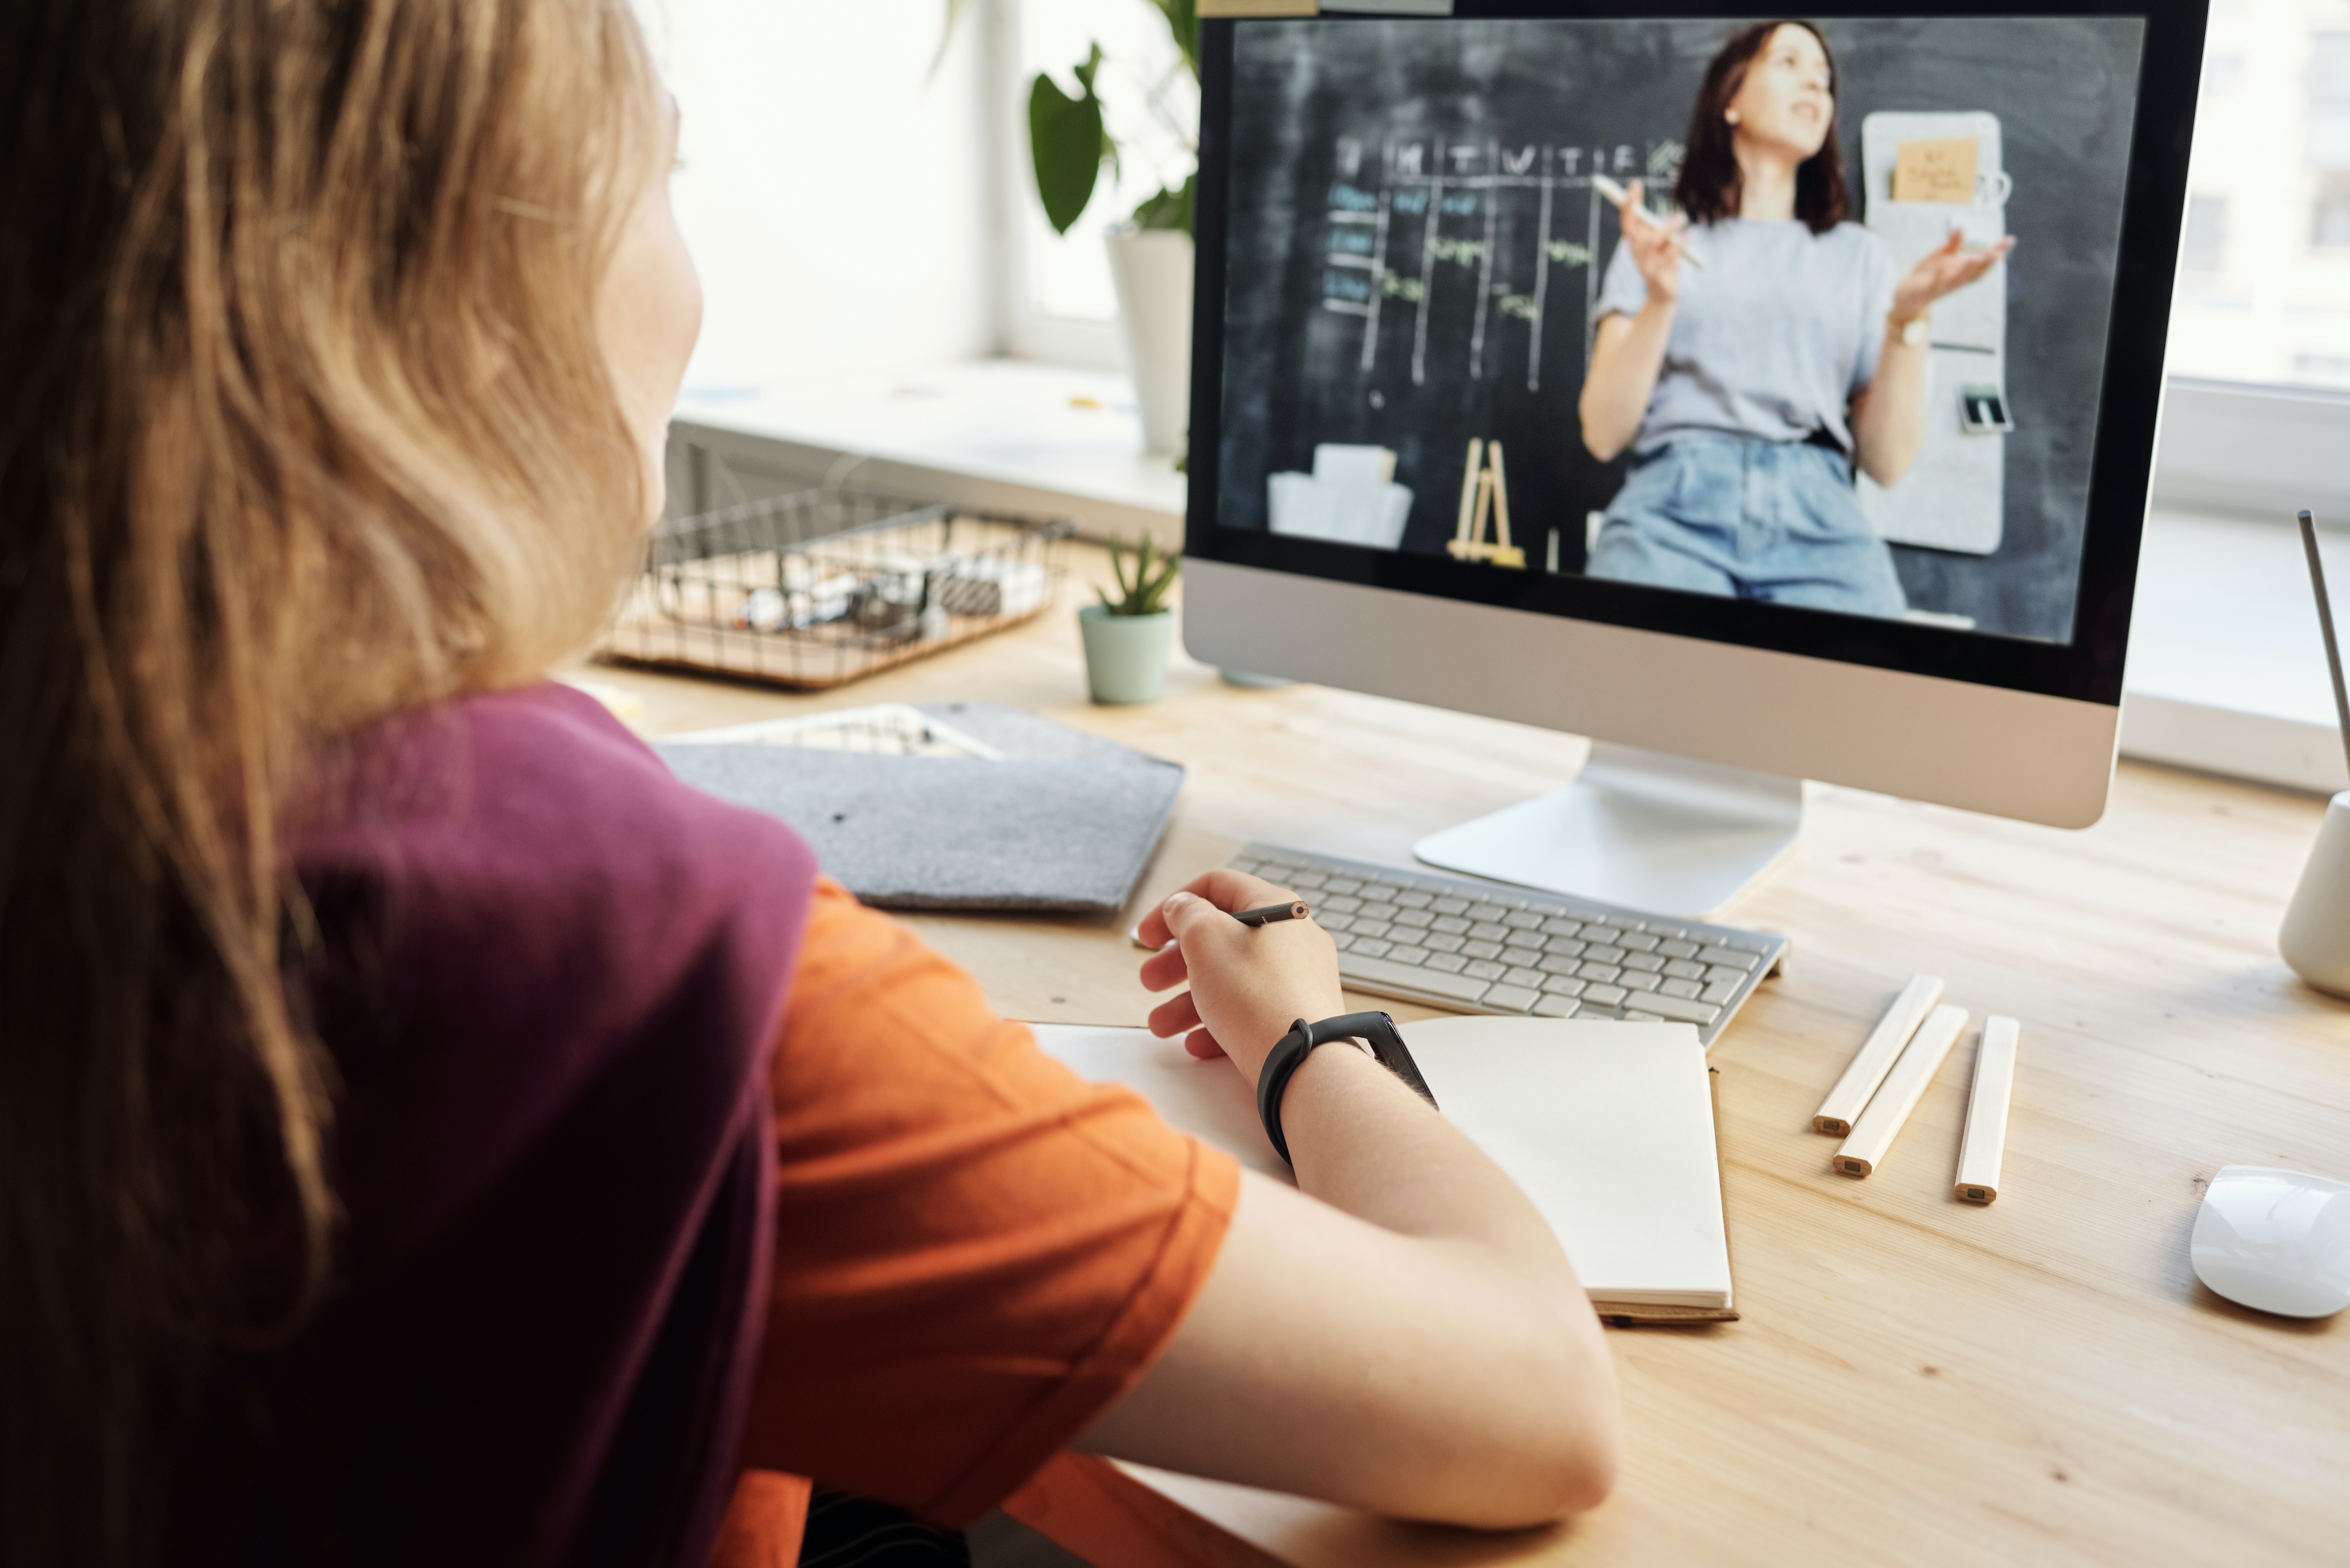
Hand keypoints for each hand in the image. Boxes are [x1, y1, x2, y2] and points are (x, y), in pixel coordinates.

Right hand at [1135, 869, 1347, 1084]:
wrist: (1302, 1060)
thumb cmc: (1257, 995)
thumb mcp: (1206, 938)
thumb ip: (1187, 914)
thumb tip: (1183, 907)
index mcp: (1274, 908)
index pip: (1218, 887)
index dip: (1174, 906)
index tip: (1149, 935)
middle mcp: (1293, 940)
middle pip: (1221, 940)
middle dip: (1176, 962)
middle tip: (1150, 981)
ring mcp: (1299, 980)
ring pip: (1232, 982)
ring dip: (1188, 1002)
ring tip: (1161, 1025)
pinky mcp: (1298, 1017)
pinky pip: (1251, 1013)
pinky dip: (1219, 1024)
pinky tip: (1197, 1044)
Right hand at [1618, 179, 1691, 305]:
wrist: (1663, 294)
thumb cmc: (1661, 262)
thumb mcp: (1655, 244)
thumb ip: (1652, 227)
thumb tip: (1649, 207)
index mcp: (1634, 244)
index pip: (1627, 222)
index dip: (1629, 204)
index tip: (1635, 184)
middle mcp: (1636, 253)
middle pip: (1635, 231)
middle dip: (1641, 210)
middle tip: (1653, 194)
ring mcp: (1646, 265)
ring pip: (1652, 242)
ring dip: (1668, 228)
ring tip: (1682, 217)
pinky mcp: (1658, 275)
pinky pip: (1669, 256)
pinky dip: (1680, 245)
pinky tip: (1690, 235)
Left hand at [1891, 229, 2013, 325]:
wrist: (1908, 294)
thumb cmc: (1928, 273)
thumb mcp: (1941, 255)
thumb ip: (1952, 243)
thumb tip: (1960, 226)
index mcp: (1963, 270)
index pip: (1984, 260)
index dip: (1998, 251)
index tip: (2009, 240)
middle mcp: (1957, 279)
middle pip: (1977, 271)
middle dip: (1988, 261)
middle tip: (1999, 251)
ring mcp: (1944, 286)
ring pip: (1960, 280)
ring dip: (1969, 269)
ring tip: (1978, 257)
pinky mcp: (1929, 290)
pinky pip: (1935, 285)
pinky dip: (1939, 276)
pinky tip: (1941, 266)